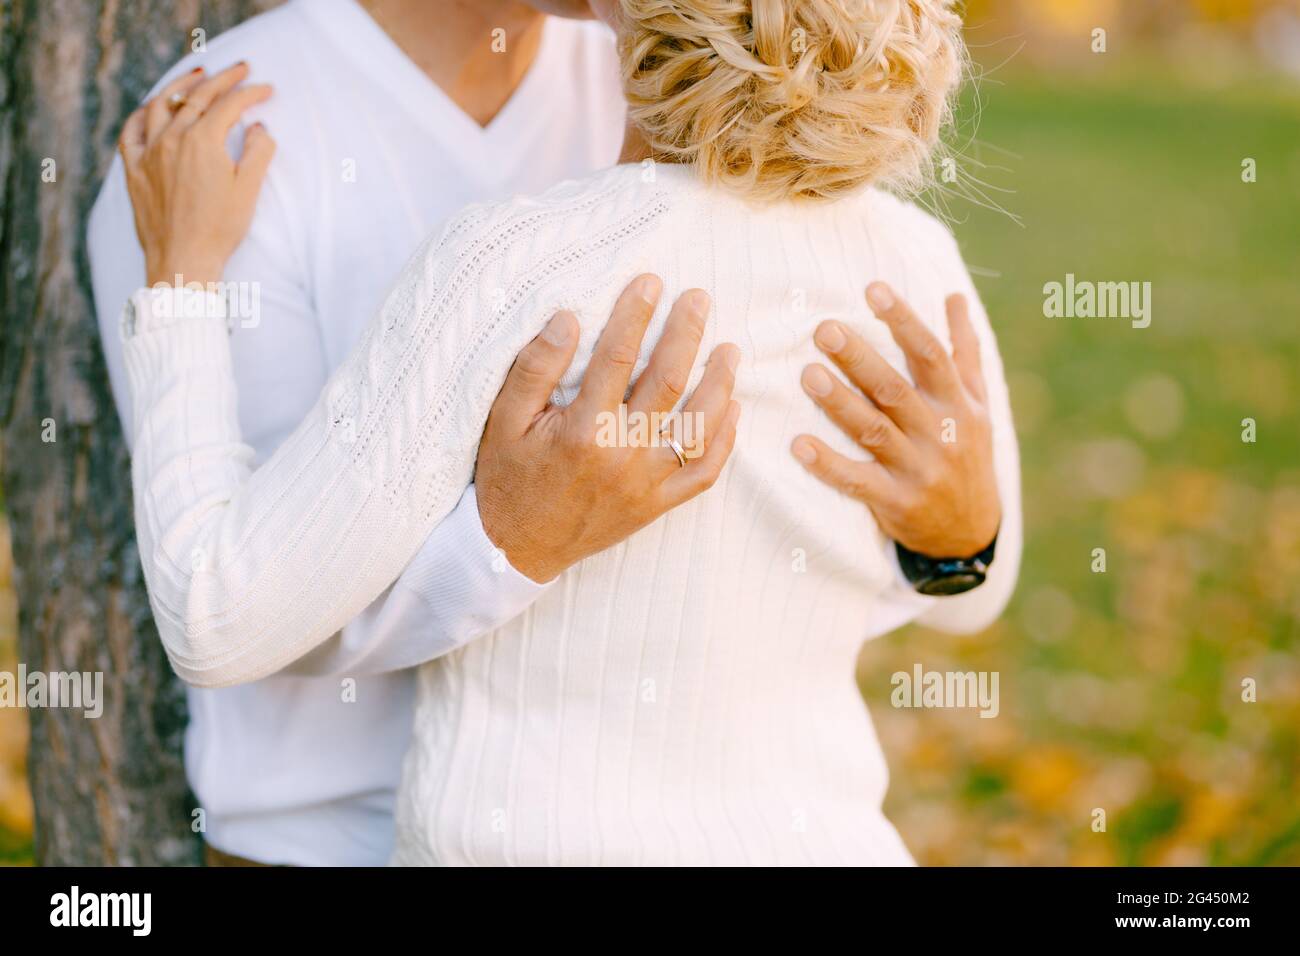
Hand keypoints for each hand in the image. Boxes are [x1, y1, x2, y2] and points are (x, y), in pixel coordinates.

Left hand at [118, 62, 274, 287]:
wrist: (183, 260)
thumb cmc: (219, 229)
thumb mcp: (248, 190)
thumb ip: (257, 152)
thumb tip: (259, 128)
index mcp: (203, 141)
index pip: (230, 105)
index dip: (251, 93)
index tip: (266, 89)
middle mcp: (173, 138)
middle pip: (198, 96)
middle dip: (222, 80)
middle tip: (239, 70)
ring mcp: (149, 152)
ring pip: (162, 105)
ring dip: (181, 85)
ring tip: (196, 76)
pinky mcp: (134, 170)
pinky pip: (132, 131)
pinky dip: (142, 114)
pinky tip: (150, 109)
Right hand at [475, 275, 741, 582]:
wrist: (514, 549)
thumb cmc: (508, 478)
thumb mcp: (503, 421)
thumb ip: (535, 368)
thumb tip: (568, 318)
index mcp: (582, 430)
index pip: (617, 357)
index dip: (636, 314)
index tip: (651, 282)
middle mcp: (621, 456)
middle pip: (668, 383)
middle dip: (687, 334)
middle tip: (700, 298)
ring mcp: (645, 484)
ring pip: (698, 428)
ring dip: (719, 384)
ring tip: (729, 349)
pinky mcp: (657, 506)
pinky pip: (703, 473)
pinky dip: (724, 441)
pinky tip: (732, 409)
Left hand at [792, 282, 999, 558]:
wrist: (971, 531)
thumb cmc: (968, 452)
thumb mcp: (977, 403)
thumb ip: (963, 350)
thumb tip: (955, 296)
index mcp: (957, 402)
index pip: (930, 354)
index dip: (903, 321)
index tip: (873, 289)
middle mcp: (939, 432)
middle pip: (894, 389)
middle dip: (859, 358)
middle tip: (823, 328)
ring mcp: (918, 469)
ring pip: (874, 431)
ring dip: (840, 403)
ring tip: (808, 374)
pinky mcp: (896, 502)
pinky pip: (857, 482)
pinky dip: (827, 464)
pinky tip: (798, 445)